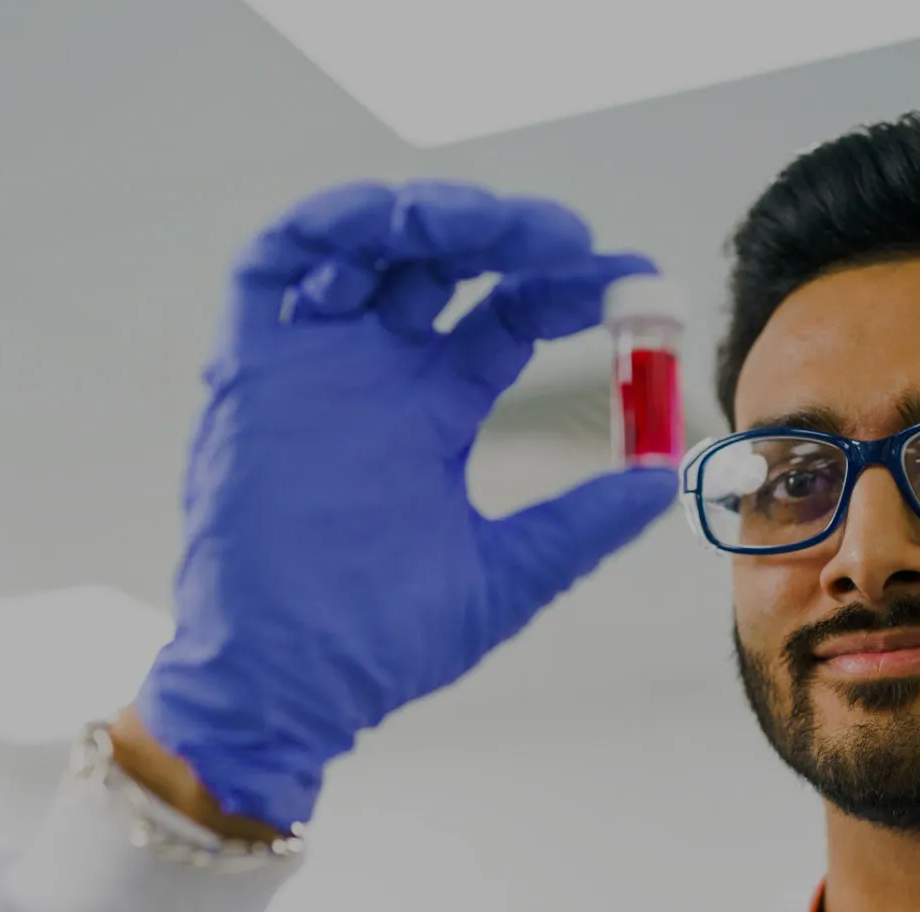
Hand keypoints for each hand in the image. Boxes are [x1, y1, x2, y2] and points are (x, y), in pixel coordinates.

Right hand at [137, 180, 675, 832]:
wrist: (288, 687)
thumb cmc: (381, 644)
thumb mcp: (506, 576)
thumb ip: (580, 526)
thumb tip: (667, 483)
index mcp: (433, 412)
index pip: (507, 316)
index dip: (566, 286)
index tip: (631, 280)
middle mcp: (378, 375)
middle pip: (443, 263)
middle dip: (505, 233)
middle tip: (562, 237)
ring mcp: (315, 365)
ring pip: (367, 248)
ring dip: (427, 216)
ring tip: (483, 227)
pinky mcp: (252, 369)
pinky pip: (273, 267)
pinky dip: (325, 225)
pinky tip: (388, 223)